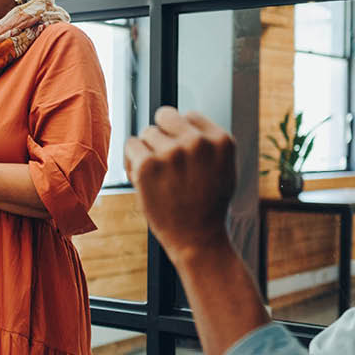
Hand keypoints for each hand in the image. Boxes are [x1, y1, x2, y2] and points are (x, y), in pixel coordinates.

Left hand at [124, 106, 236, 261]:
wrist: (197, 239)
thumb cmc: (208, 206)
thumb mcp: (224, 169)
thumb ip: (208, 143)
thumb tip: (184, 119)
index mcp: (220, 140)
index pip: (189, 116)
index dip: (181, 134)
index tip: (180, 152)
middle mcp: (197, 142)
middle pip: (165, 116)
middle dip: (162, 134)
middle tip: (164, 160)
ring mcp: (172, 152)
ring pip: (147, 133)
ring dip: (147, 151)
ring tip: (156, 175)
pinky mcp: (148, 165)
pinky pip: (131, 145)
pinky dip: (131, 160)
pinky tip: (142, 177)